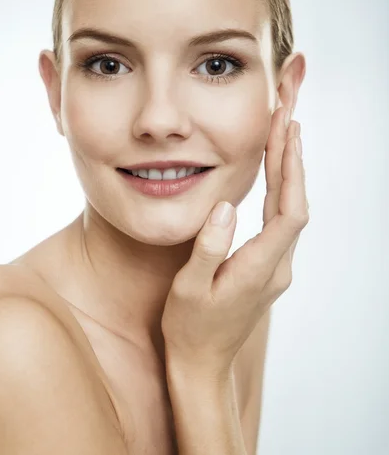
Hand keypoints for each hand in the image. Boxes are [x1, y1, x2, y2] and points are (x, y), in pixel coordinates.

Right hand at [161, 106, 309, 378]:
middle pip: (294, 204)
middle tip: (287, 118)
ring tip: (282, 135)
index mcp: (261, 268)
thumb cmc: (191, 329)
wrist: (203, 365)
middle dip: (292, 159)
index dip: (292, 170)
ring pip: (290, 210)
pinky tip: (273, 175)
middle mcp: (277, 266)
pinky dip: (279, 191)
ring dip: (288, 172)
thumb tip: (226, 206)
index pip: (289, 211)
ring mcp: (275, 268)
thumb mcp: (189, 288)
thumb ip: (209, 248)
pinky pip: (280, 221)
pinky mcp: (267, 268)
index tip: (287, 132)